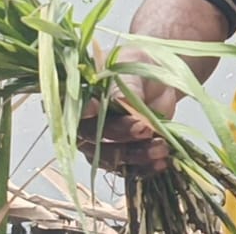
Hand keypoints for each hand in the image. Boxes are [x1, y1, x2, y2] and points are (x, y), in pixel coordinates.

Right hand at [76, 53, 181, 175]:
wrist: (156, 79)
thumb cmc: (136, 67)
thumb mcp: (130, 69)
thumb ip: (123, 89)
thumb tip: (120, 104)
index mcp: (77, 96)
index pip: (73, 110)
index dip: (85, 113)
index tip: (100, 111)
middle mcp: (82, 124)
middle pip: (93, 138)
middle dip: (120, 136)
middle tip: (146, 128)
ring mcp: (99, 144)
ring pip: (110, 158)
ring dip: (136, 156)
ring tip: (161, 147)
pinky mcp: (119, 156)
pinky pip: (126, 169)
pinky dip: (144, 168)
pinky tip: (161, 163)